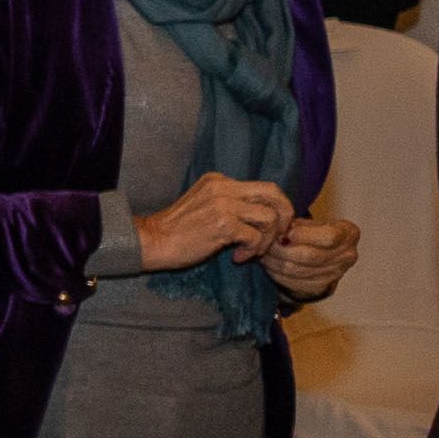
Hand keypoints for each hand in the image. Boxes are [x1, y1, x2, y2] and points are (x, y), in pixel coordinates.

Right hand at [131, 173, 291, 272]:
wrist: (153, 241)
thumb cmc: (178, 229)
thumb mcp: (204, 204)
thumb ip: (229, 204)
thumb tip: (262, 216)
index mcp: (219, 180)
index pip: (262, 187)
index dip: (275, 207)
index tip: (271, 227)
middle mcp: (224, 187)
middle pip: (273, 192)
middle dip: (285, 215)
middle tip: (279, 235)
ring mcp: (223, 204)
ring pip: (269, 216)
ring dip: (266, 239)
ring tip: (251, 251)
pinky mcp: (223, 224)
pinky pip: (255, 236)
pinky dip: (252, 250)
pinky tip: (237, 257)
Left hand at [261, 211, 361, 300]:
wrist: (316, 253)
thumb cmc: (310, 232)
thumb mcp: (310, 222)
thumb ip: (298, 224)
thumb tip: (280, 229)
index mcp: (349, 234)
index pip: (329, 237)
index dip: (304, 235)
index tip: (285, 232)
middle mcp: (347, 256)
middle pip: (310, 256)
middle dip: (282, 250)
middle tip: (265, 243)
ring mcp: (335, 274)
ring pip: (297, 271)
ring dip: (275, 262)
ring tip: (263, 253)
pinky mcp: (320, 289)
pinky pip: (293, 283)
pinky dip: (277, 274)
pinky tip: (269, 265)